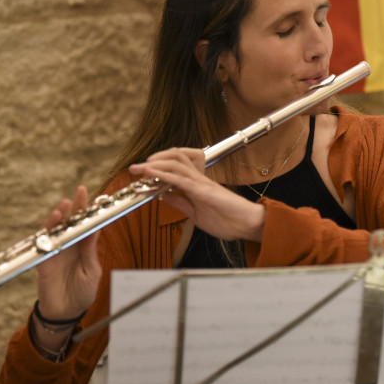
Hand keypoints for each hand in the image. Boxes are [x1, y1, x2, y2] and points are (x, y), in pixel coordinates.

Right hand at [34, 185, 101, 321]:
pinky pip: (44, 243)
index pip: (86, 224)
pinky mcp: (44, 260)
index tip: (95, 196)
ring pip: (56, 229)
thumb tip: (95, 228)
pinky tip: (54, 220)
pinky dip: (48, 231)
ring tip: (66, 203)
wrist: (66, 313)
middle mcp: (69, 245)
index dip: (88, 210)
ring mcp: (55, 251)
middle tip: (81, 191)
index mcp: (83, 247)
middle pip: (71, 222)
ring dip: (60, 215)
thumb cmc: (82, 293)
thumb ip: (90, 250)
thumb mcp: (91, 271)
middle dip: (75, 206)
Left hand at [129, 148, 265, 241]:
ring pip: (175, 163)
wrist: (248, 225)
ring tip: (139, 168)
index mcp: (196, 184)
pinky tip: (150, 172)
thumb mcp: (195, 213)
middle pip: (174, 158)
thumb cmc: (227, 220)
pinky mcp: (204, 190)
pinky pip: (180, 178)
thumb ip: (179, 202)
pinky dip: (163, 174)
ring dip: (154, 163)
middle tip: (135, 168)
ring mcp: (201, 183)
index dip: (156, 167)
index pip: (174, 168)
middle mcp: (198, 179)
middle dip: (152, 160)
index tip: (140, 174)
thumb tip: (161, 195)